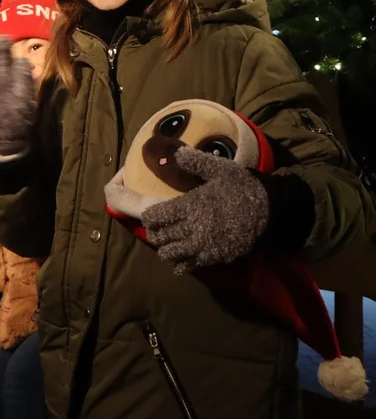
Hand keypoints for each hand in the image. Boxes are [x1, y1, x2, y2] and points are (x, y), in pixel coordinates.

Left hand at [142, 146, 269, 273]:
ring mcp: (203, 245)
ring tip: (167, 244)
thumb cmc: (243, 187)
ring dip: (165, 249)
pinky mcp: (214, 257)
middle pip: (160, 236)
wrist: (269, 210)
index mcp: (190, 204)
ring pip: (170, 254)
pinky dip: (180, 264)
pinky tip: (180, 259)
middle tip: (157, 230)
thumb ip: (196, 162)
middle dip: (155, 234)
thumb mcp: (221, 169)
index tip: (150, 216)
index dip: (149, 217)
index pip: (156, 216)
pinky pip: (189, 266)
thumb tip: (176, 153)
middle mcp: (193, 227)